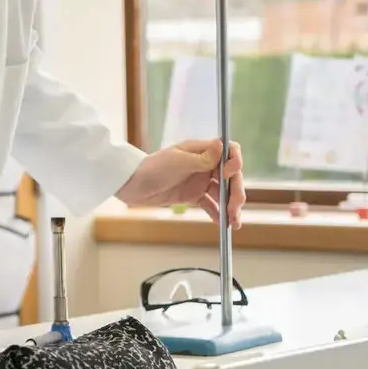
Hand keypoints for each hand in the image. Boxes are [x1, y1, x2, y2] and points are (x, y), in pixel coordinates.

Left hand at [116, 138, 244, 226]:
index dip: (234, 162)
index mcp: (201, 151)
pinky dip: (218, 213)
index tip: (230, 174)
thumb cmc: (152, 168)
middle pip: (230, 176)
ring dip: (230, 206)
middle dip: (236, 191)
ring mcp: (198, 180)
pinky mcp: (191, 195)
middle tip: (235, 207)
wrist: (131, 185)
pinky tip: (222, 223)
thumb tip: (223, 145)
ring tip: (233, 222)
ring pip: (222, 192)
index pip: (228, 152)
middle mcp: (203, 165)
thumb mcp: (178, 161)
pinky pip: (210, 204)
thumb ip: (203, 158)